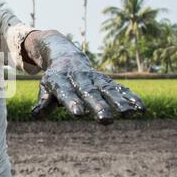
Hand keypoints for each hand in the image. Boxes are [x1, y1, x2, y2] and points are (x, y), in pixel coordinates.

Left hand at [27, 32, 145, 124]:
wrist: (65, 56)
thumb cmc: (53, 79)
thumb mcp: (45, 87)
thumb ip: (43, 102)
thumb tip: (35, 115)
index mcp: (60, 80)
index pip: (66, 92)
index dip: (72, 102)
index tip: (78, 113)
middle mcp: (79, 79)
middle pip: (89, 92)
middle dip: (98, 106)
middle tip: (106, 120)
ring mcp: (94, 78)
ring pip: (107, 90)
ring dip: (118, 102)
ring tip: (128, 114)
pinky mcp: (106, 80)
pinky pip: (119, 88)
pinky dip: (130, 96)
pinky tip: (141, 108)